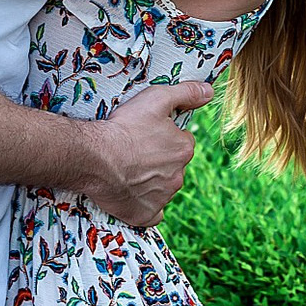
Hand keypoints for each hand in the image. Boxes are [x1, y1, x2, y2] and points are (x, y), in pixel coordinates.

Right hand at [81, 81, 213, 226]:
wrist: (96, 157)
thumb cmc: (126, 126)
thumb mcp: (157, 98)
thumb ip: (186, 93)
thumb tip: (209, 91)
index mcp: (183, 150)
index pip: (183, 140)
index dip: (166, 134)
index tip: (148, 130)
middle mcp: (178, 177)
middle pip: (173, 164)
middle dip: (160, 157)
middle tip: (136, 148)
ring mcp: (162, 198)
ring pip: (162, 187)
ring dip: (151, 179)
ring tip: (127, 166)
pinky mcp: (144, 214)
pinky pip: (152, 211)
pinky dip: (145, 204)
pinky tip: (133, 194)